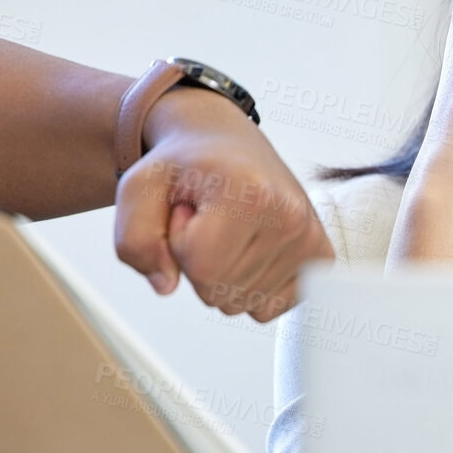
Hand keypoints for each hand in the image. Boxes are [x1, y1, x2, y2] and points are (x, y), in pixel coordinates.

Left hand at [114, 87, 333, 321]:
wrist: (225, 144)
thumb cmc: (184, 166)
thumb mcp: (138, 188)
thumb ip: (133, 240)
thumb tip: (166, 286)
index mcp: (251, 195)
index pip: (201, 268)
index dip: (178, 245)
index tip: (188, 211)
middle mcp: (289, 217)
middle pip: (221, 291)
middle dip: (199, 263)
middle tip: (207, 220)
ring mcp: (309, 239)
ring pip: (243, 303)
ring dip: (224, 274)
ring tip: (227, 231)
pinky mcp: (320, 256)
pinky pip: (270, 308)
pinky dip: (250, 288)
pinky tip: (249, 251)